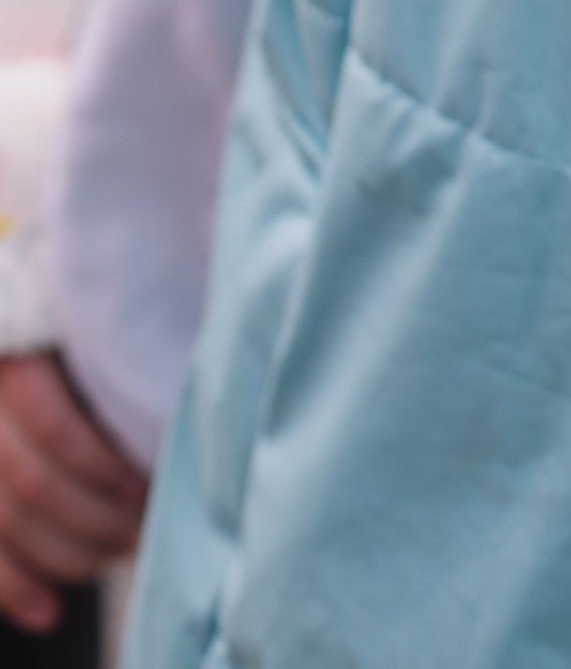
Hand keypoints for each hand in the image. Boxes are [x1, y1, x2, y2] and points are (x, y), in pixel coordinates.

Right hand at [0, 352, 146, 632]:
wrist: (46, 352)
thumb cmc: (108, 342)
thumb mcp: (110, 340)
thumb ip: (127, 368)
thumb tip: (171, 427)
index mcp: (22, 357)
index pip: (51, 422)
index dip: (99, 464)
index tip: (146, 487)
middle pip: (32, 483)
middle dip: (96, 519)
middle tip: (145, 528)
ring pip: (9, 523)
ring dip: (71, 554)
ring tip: (123, 552)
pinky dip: (15, 589)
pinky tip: (50, 613)